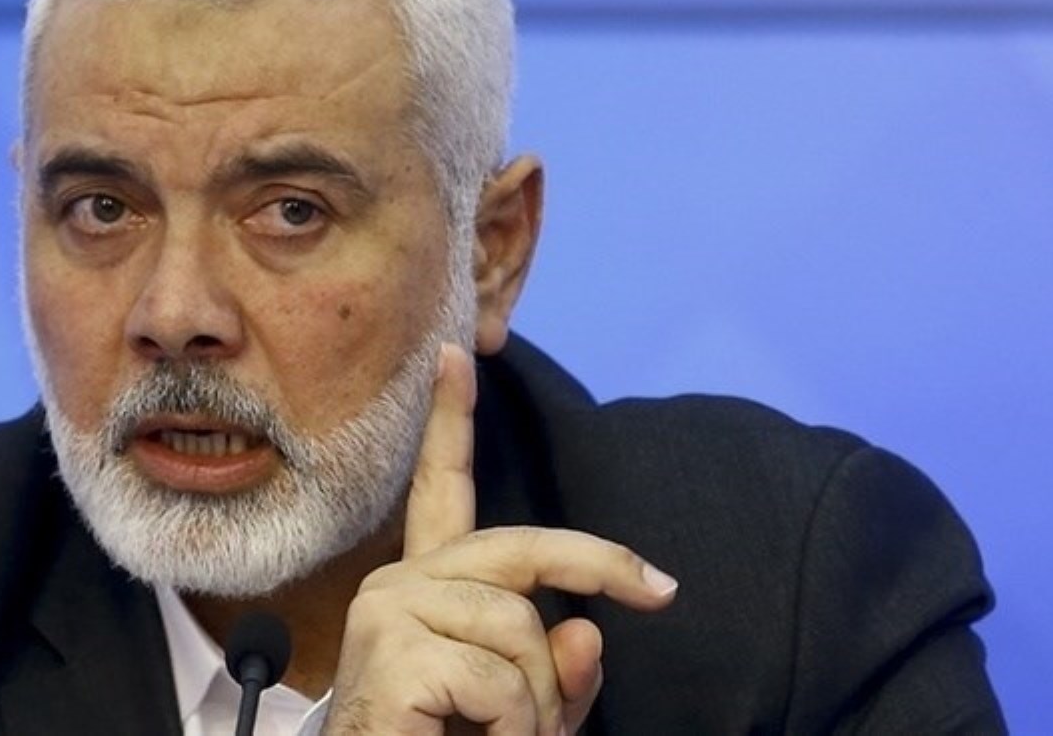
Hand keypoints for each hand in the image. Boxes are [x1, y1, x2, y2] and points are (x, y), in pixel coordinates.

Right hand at [323, 344, 677, 734]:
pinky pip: (505, 679)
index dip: (452, 421)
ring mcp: (390, 612)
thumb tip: (586, 630)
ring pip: (525, 630)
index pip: (441, 491)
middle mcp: (398, 583)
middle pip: (525, 553)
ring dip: (538, 706)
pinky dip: (517, 729)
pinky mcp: (393, 650)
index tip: (454, 354)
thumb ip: (561, 674)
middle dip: (600, 569)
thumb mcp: (527, 715)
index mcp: (427, 586)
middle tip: (662, 593)